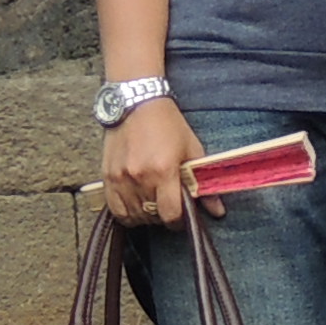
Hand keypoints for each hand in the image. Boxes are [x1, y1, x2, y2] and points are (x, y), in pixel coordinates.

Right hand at [101, 95, 204, 227]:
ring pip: (133, 215)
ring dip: (145, 216)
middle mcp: (140, 177)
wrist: (137, 104)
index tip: (181, 216)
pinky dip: (126, 213)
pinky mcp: (107, 176)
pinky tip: (135, 206)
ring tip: (152, 204)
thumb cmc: (167, 124)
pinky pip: (115, 208)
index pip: (170, 214)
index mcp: (163, 170)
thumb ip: (203, 184)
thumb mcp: (192, 149)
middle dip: (163, 216)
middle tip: (168, 206)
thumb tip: (218, 211)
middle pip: (152, 216)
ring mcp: (121, 178)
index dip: (178, 221)